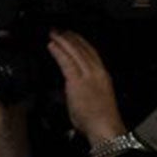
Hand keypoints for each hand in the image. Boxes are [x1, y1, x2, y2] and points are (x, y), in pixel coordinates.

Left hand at [46, 30, 125, 146]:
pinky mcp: (77, 81)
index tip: (73, 36)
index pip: (92, 53)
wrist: (104, 127)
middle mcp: (96, 72)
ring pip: (75, 52)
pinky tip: (52, 46)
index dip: (81, 43)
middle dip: (71, 37)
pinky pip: (66, 62)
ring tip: (54, 33)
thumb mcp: (93, 99)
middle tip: (61, 29)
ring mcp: (87, 76)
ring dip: (63, 41)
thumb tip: (71, 88)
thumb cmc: (99, 119)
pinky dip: (59, 52)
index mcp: (102, 76)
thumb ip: (82, 89)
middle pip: (83, 49)